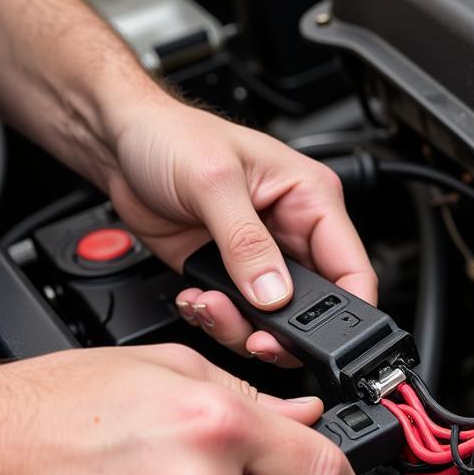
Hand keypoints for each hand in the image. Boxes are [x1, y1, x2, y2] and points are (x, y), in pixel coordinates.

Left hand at [106, 96, 377, 365]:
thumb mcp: (214, 181)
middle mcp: (292, 231)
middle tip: (254, 335)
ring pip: (274, 321)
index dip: (348, 311)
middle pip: (315, 306)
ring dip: (241, 327)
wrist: (121, 143)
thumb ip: (246, 243)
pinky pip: (238, 317)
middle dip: (283, 329)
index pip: (352, 268)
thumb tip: (274, 293)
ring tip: (209, 304)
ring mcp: (260, 257)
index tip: (320, 338)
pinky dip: (216, 319)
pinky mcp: (228, 274)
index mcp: (311, 198)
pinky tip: (196, 298)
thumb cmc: (172, 136)